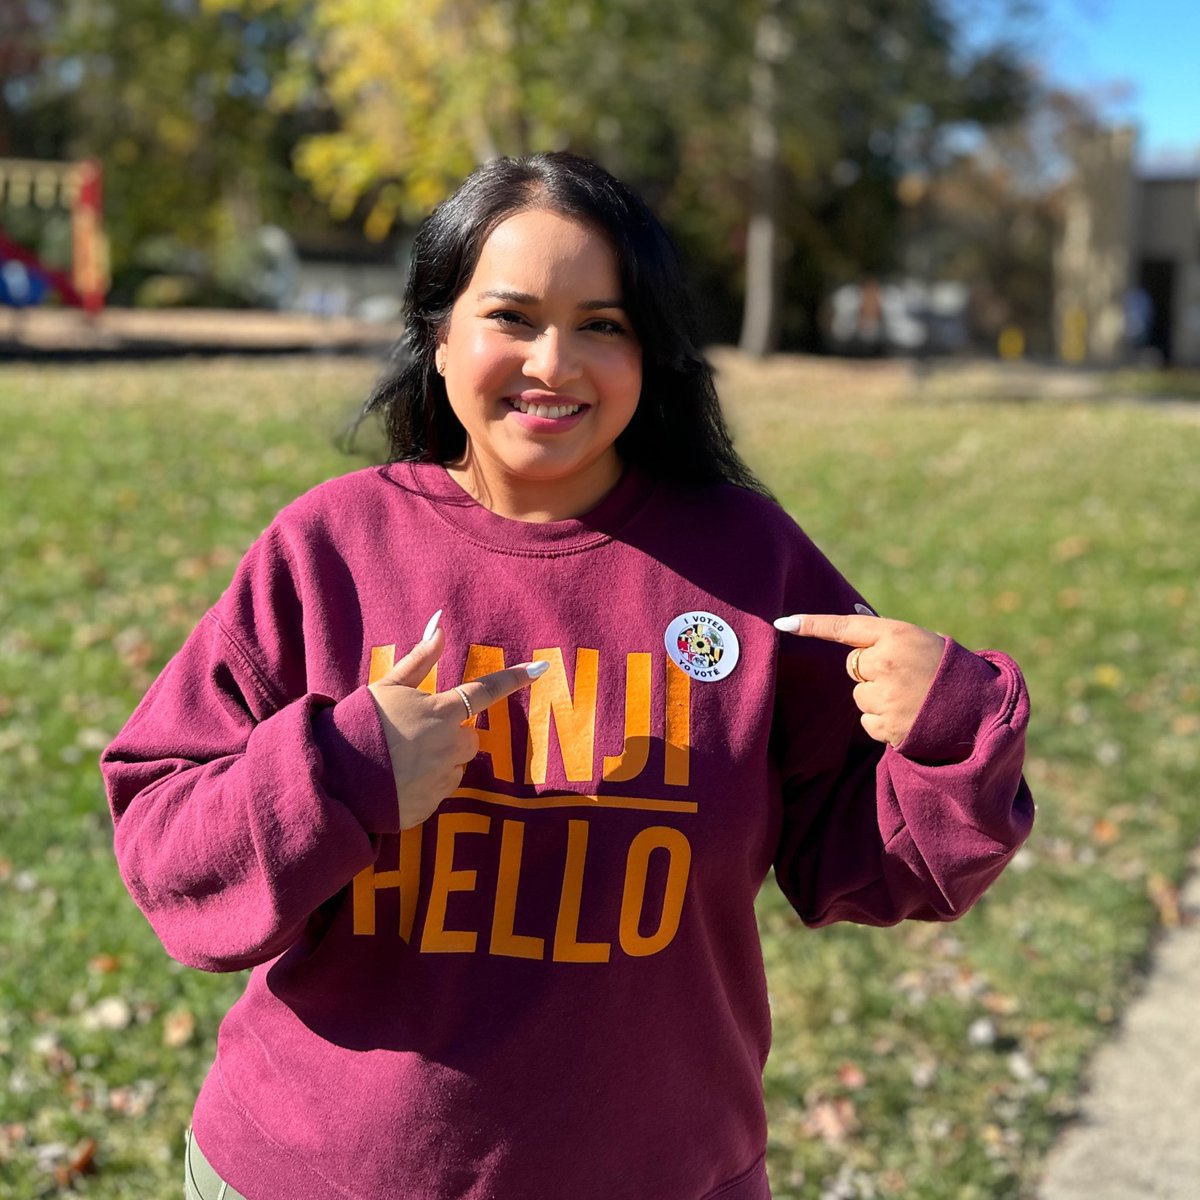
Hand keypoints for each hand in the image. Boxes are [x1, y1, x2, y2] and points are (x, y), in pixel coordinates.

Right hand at [368, 616, 547, 827]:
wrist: (334, 779)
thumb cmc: (359, 725)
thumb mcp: (386, 687)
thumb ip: (419, 660)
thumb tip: (440, 624)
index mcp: (441, 712)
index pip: (486, 690)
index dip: (514, 678)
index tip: (541, 669)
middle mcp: (450, 745)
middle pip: (468, 737)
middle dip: (449, 735)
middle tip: (412, 736)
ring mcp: (443, 778)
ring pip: (454, 765)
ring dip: (438, 762)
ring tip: (400, 760)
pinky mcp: (433, 806)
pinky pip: (440, 791)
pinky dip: (426, 786)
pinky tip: (399, 782)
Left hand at [774, 612, 945, 746]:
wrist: (980, 710)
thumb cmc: (947, 670)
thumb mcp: (921, 641)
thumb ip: (885, 636)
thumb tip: (850, 614)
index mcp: (897, 634)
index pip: (844, 627)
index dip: (811, 625)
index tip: (782, 623)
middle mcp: (887, 662)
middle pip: (852, 666)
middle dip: (870, 672)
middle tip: (904, 676)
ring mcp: (886, 694)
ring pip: (859, 695)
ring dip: (877, 698)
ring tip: (911, 698)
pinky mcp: (887, 724)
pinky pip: (866, 721)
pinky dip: (882, 721)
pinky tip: (908, 716)